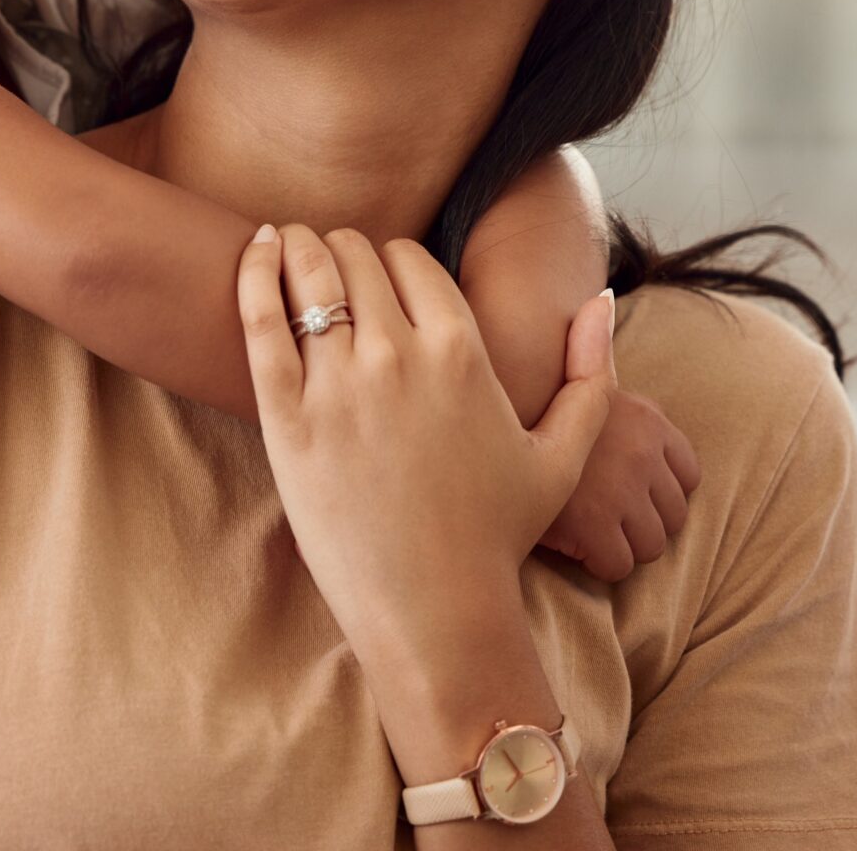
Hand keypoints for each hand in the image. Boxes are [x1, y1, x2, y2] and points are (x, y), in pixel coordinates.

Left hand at [236, 224, 616, 650]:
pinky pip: (260, 320)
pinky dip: (254, 274)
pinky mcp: (288, 419)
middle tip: (325, 259)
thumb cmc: (495, 537)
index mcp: (463, 352)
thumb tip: (603, 300)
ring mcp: (340, 387)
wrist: (434, 610)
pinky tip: (254, 253)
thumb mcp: (561, 456)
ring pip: (309, 274)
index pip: (409, 259)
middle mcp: (401, 357)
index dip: (391, 260)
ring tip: (285, 246)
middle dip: (340, 249)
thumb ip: (590, 375)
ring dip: (296, 248)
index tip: (377, 275)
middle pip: (355, 257)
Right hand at [540, 388, 701, 580]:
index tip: (625, 497)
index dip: (656, 493)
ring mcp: (621, 490)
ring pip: (651, 546)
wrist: (485, 418)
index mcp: (648, 420)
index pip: (688, 476)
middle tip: (600, 520)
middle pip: (674, 516)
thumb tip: (618, 370)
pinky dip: (597, 564)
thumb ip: (614, 406)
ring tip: (583, 534)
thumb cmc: (525, 407)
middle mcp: (643, 453)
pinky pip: (618, 565)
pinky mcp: (593, 524)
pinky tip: (568, 546)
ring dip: (621, 547)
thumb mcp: (583, 390)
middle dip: (640, 524)